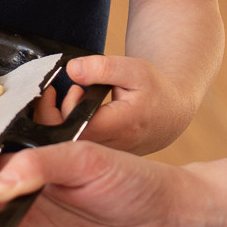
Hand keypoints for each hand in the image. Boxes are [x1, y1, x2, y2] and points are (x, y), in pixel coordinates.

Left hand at [39, 52, 198, 153]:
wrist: (172, 113)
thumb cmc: (155, 90)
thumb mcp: (134, 69)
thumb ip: (102, 68)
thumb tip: (72, 69)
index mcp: (118, 127)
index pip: (73, 127)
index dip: (62, 108)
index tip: (67, 88)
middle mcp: (110, 148)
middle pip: (63, 141)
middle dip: (54, 114)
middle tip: (70, 90)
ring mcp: (106, 157)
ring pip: (67, 146)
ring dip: (61, 120)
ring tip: (78, 95)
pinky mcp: (102, 159)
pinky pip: (75, 148)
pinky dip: (69, 129)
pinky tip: (78, 110)